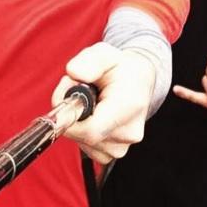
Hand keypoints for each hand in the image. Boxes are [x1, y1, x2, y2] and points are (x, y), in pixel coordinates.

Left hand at [51, 43, 154, 162]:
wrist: (140, 81)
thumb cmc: (120, 68)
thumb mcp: (104, 54)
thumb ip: (87, 61)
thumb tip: (73, 75)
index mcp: (128, 106)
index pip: (91, 130)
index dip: (70, 119)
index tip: (67, 100)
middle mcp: (128, 131)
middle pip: (82, 136)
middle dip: (72, 115)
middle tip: (80, 92)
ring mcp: (123, 145)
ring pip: (82, 142)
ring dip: (78, 124)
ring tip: (92, 103)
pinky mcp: (115, 152)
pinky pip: (88, 148)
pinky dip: (85, 133)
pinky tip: (95, 117)